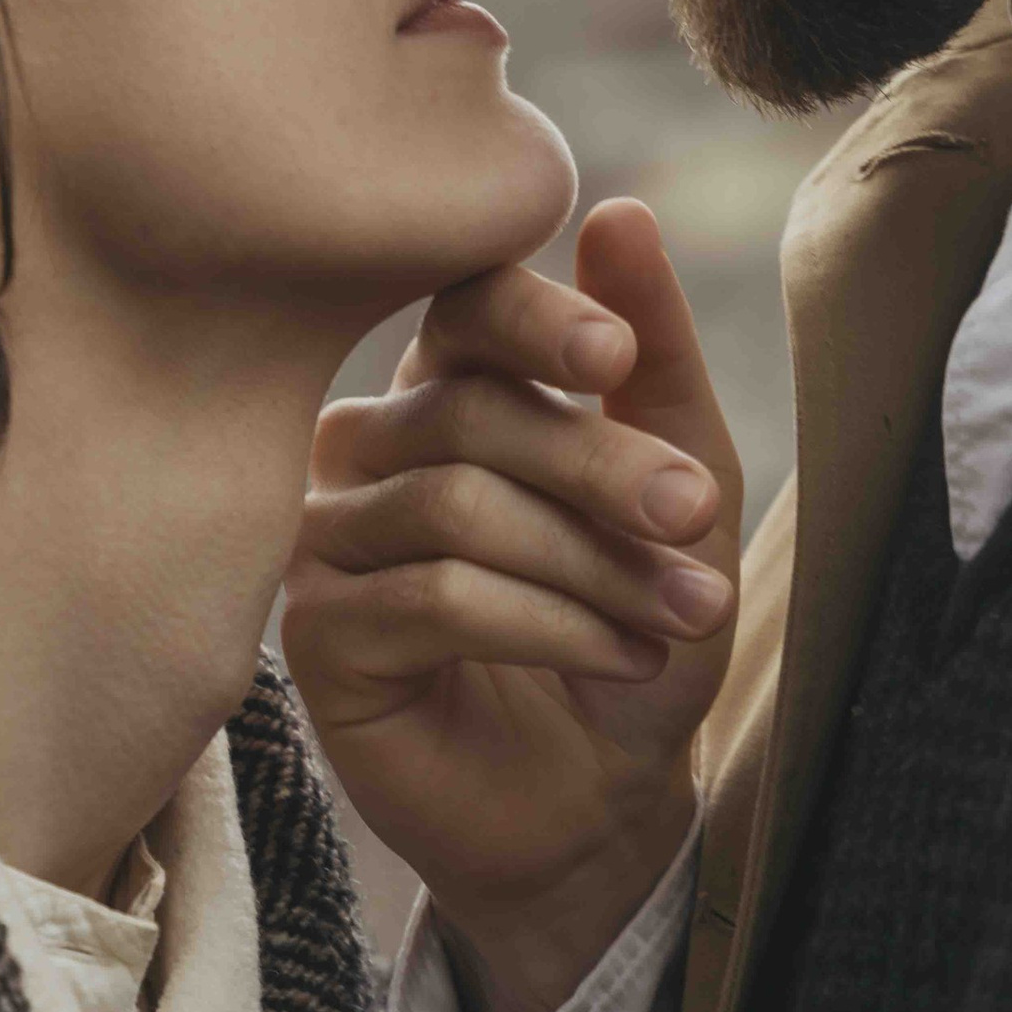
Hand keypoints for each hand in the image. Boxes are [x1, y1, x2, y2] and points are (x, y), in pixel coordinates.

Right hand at [285, 200, 739, 1011]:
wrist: (605, 799)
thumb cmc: (633, 629)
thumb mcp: (678, 480)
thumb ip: (651, 352)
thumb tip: (622, 212)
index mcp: (447, 386)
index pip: (460, 302)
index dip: (535, 317)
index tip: (615, 359)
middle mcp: (369, 446)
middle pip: (468, 412)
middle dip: (602, 467)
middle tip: (696, 518)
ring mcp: (328, 539)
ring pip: (454, 506)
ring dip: (591, 565)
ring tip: (680, 618)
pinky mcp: (315, 636)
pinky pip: (428, 597)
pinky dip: (546, 625)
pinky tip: (619, 657)